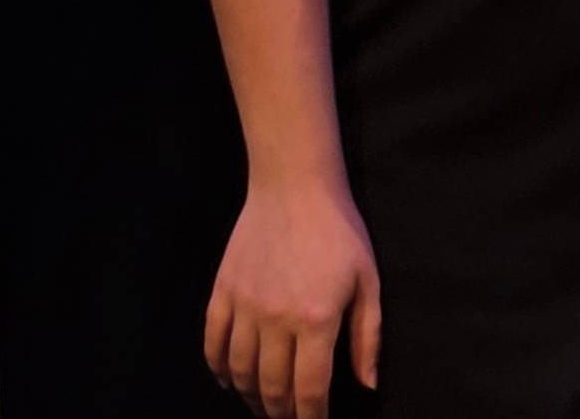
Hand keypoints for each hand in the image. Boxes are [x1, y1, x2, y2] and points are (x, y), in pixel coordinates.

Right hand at [204, 176, 381, 418]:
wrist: (293, 185)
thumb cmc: (338, 231)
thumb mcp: (368, 281)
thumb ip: (367, 337)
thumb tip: (367, 384)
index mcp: (316, 320)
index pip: (309, 389)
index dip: (311, 418)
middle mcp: (276, 319)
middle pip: (272, 387)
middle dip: (281, 414)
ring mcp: (244, 305)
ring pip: (240, 370)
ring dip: (251, 397)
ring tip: (263, 406)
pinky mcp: (223, 290)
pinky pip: (212, 342)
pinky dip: (218, 368)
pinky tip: (230, 380)